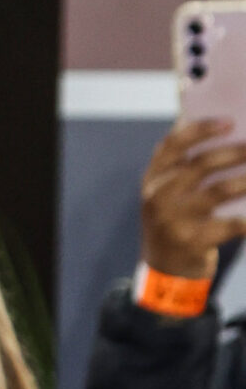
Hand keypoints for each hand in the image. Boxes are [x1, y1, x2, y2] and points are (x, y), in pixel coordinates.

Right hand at [140, 119, 245, 279]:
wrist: (165, 268)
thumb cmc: (176, 216)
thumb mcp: (168, 189)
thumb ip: (184, 160)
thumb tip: (216, 121)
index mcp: (153, 178)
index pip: (174, 144)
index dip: (202, 129)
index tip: (230, 122)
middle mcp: (159, 198)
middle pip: (201, 164)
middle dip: (235, 152)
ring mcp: (174, 221)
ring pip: (219, 190)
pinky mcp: (192, 242)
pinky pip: (232, 224)